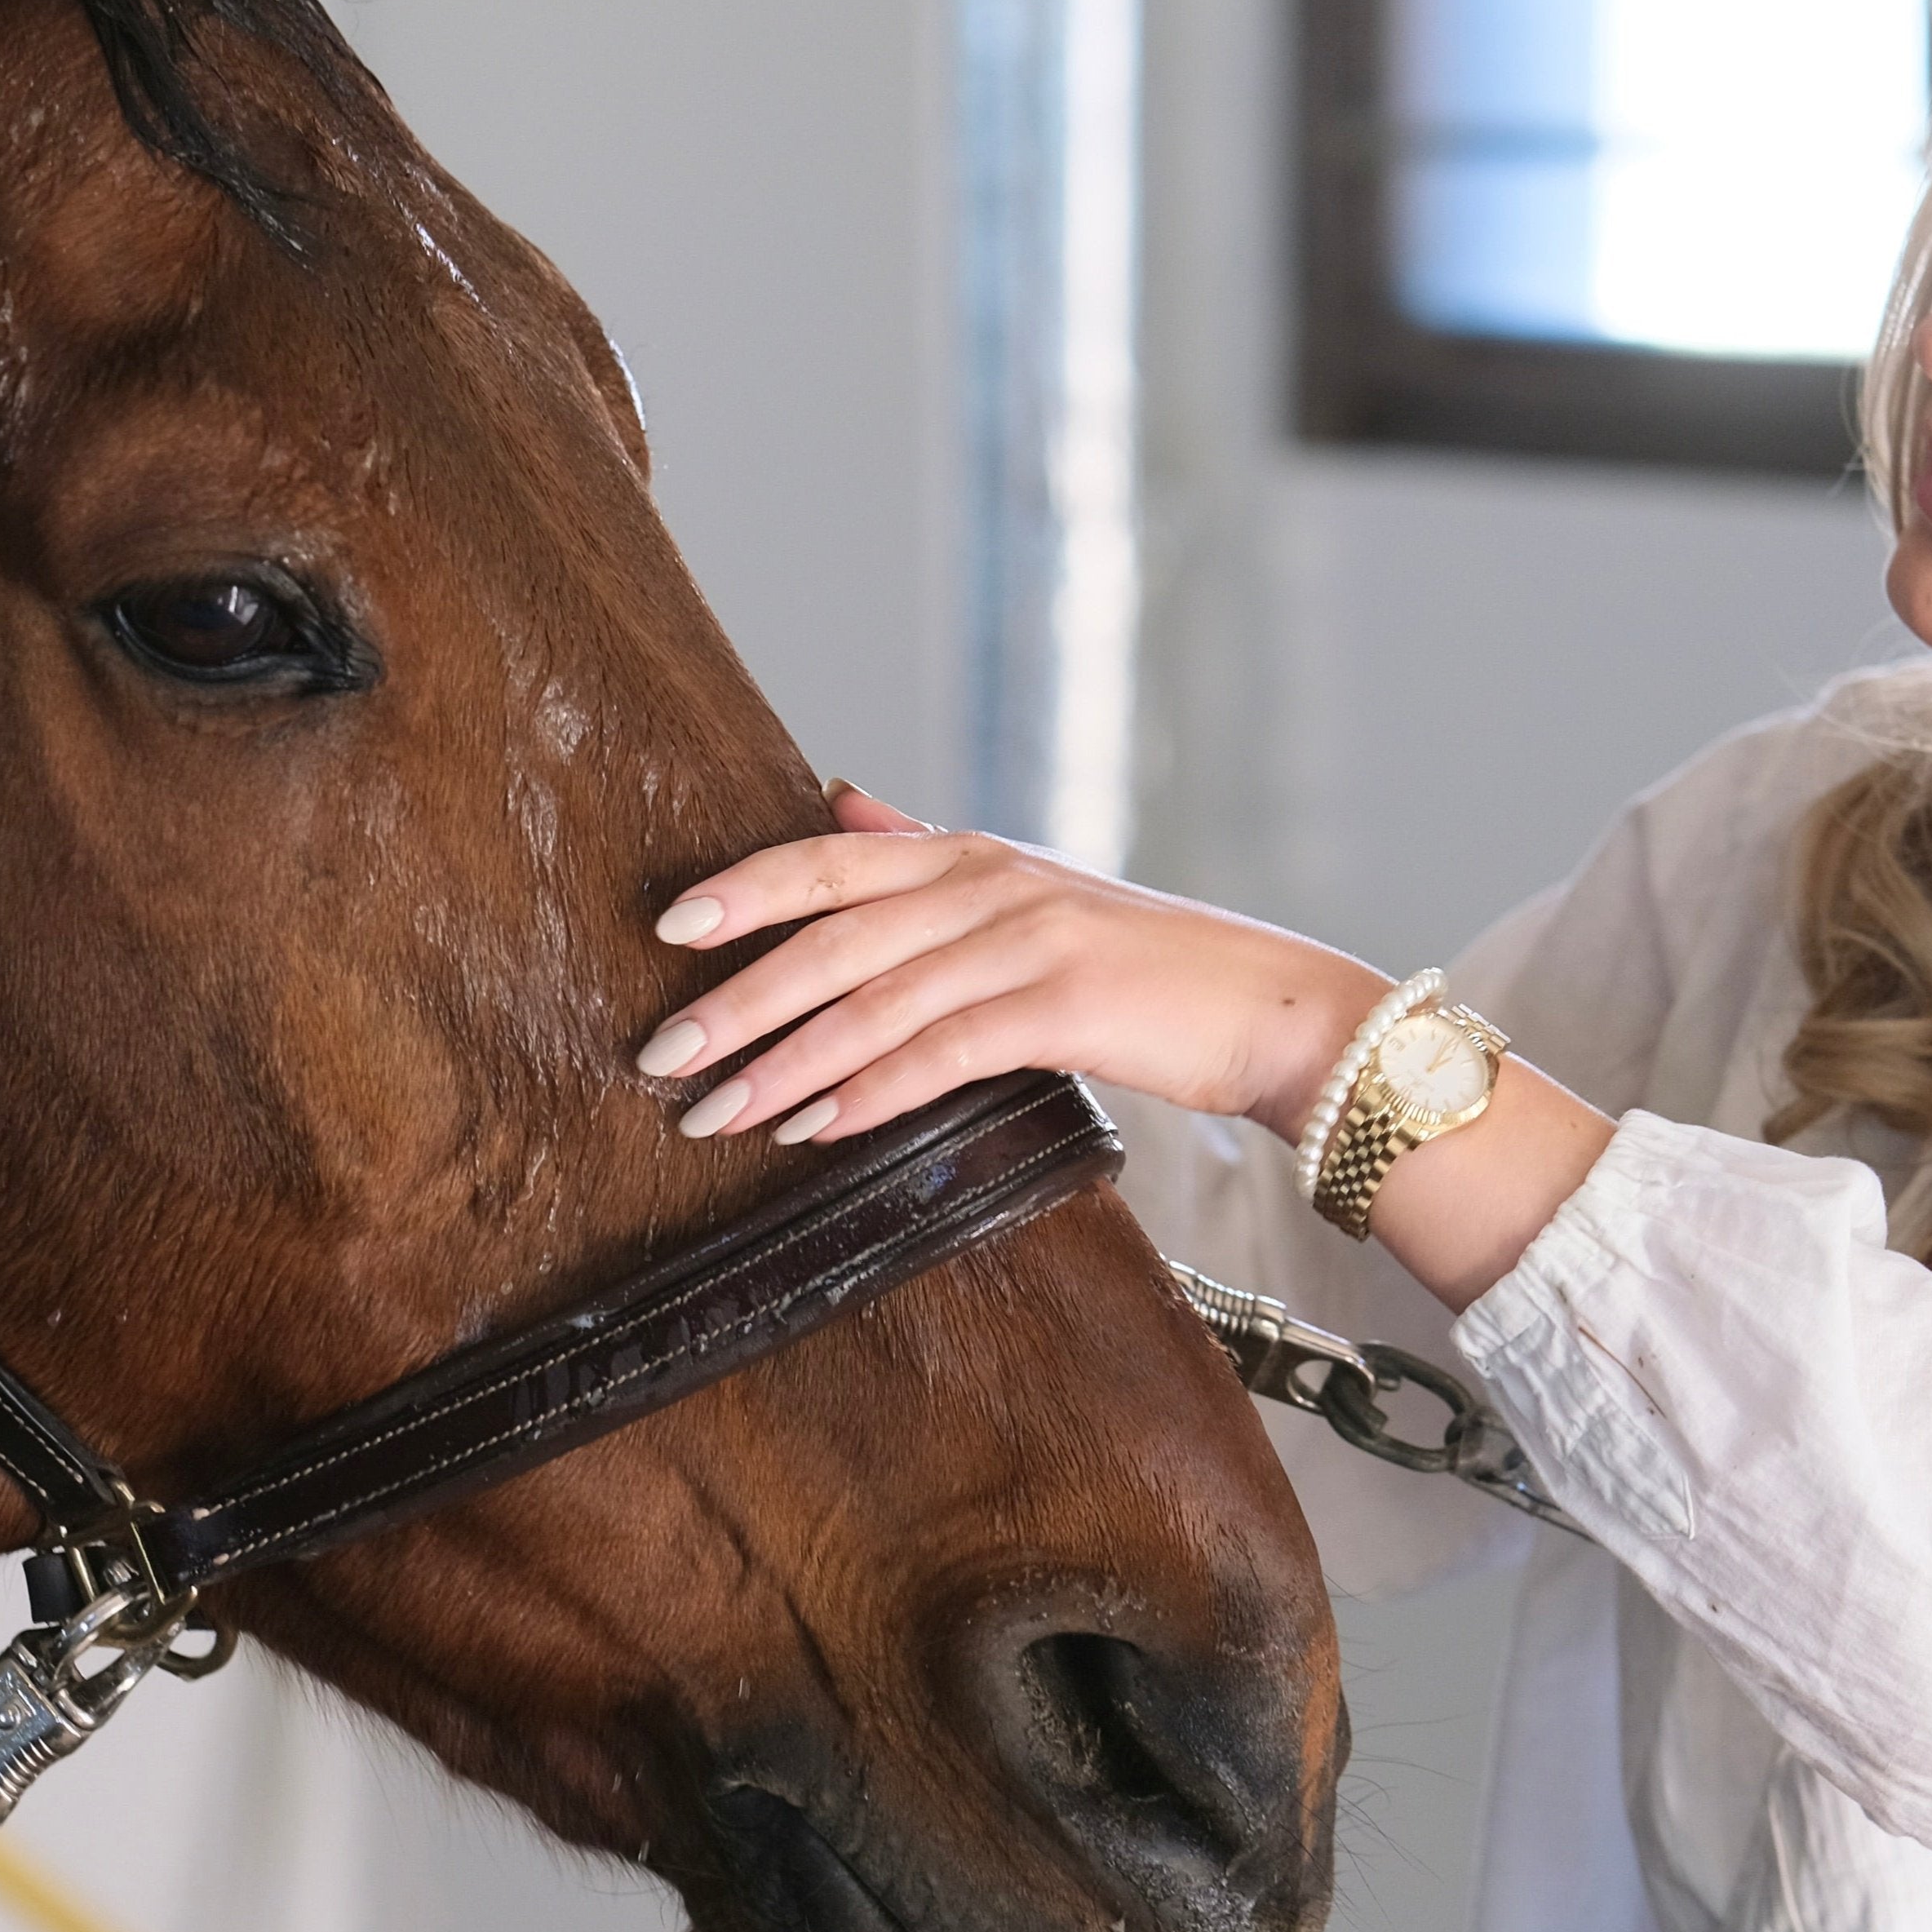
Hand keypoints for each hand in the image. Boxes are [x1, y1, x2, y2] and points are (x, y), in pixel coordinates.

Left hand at [632, 786, 1390, 1149]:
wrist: (1271, 1005)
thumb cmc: (1145, 964)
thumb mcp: (1030, 890)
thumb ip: (928, 853)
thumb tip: (839, 801)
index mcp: (971, 855)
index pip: (830, 862)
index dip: (743, 890)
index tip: (666, 930)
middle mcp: (990, 886)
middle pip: (833, 935)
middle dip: (736, 999)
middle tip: (660, 1052)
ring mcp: (1027, 943)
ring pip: (874, 1001)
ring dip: (782, 1063)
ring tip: (713, 1113)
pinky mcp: (1064, 1009)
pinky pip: (942, 1053)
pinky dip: (869, 1094)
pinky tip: (814, 1129)